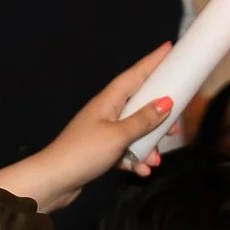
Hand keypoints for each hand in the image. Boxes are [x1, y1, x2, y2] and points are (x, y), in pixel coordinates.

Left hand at [0, 43, 175, 210]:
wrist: (54, 181)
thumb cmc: (82, 153)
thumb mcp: (118, 135)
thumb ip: (143, 120)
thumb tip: (165, 103)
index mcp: (108, 101)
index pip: (135, 75)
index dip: (152, 61)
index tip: (168, 48)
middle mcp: (105, 112)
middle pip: (139, 103)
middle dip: (159, 114)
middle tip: (175, 123)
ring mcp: (102, 131)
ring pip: (135, 131)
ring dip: (148, 144)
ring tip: (156, 157)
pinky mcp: (101, 150)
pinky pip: (125, 150)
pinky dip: (135, 159)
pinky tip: (142, 169)